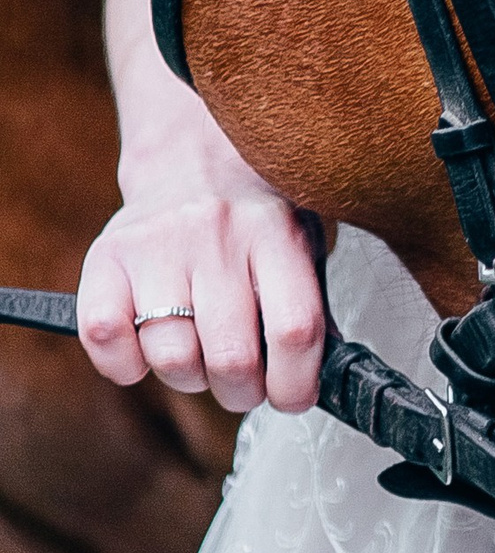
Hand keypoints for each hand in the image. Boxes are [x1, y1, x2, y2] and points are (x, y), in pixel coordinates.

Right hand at [77, 135, 325, 417]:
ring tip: (199, 355)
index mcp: (278, 231)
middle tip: (243, 383)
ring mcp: (159, 243)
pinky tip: (146, 347)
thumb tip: (328, 374)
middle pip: (232, 355)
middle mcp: (218, 232)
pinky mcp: (107, 256)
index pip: (296, 328)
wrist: (190, 156)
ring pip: (172, 357)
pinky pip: (107, 338)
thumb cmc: (253, 213)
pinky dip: (125, 364)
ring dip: (188, 379)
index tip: (292, 397)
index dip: (295, 383)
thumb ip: (313, 301)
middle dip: (241, 393)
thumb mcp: (302, 239)